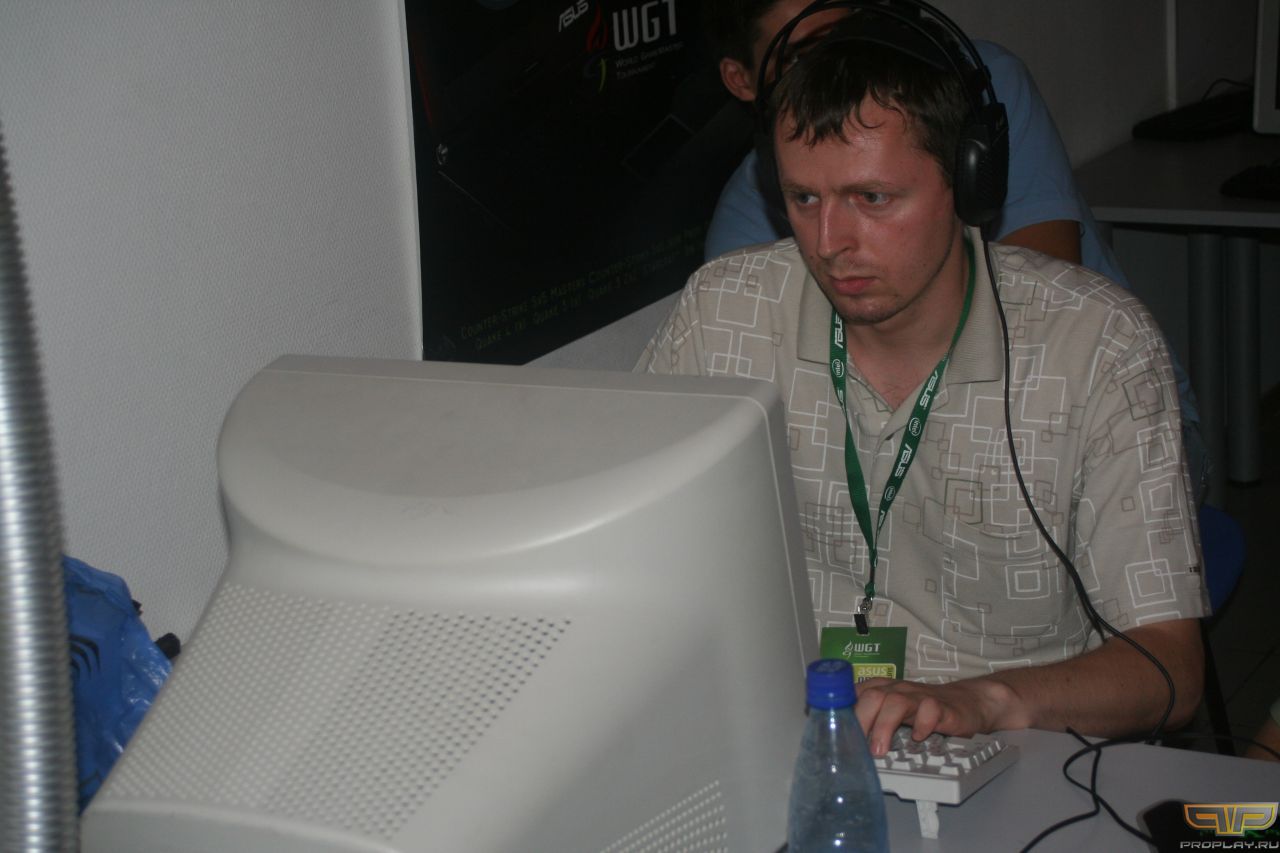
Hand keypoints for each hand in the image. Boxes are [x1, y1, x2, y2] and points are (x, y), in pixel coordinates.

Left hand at [853, 677, 1014, 755]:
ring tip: (880, 750)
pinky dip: (922, 723)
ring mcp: (920, 697)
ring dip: (884, 726)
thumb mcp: (893, 712)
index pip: (855, 693)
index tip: (831, 729)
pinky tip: (918, 737)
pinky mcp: (943, 707)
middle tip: (855, 746)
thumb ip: (870, 720)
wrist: (966, 702)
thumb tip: (844, 742)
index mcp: (882, 690)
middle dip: (860, 720)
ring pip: (896, 702)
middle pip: (872, 696)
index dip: (842, 709)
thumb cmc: (923, 710)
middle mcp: (898, 690)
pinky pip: (931, 709)